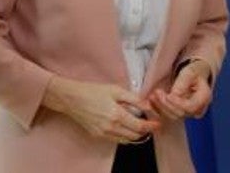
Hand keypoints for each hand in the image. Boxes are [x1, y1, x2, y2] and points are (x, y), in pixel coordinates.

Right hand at [42, 75, 159, 143]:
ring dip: (135, 134)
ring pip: (126, 140)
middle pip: (135, 135)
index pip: (140, 126)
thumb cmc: (91, 91)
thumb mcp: (115, 90)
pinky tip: (124, 126)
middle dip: (145, 130)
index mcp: (116, 114)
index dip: (151, 126)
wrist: (71, 98)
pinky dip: (124, 136)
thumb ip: (133, 99)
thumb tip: (148, 106)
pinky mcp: (98, 135)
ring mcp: (104, 133)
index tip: (158, 123)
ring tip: (138, 125)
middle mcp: (111, 127)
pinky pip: (116, 139)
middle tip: (150, 123)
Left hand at [149, 60, 212, 121]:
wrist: (194, 76)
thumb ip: (182, 83)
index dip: (178, 103)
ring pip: (173, 116)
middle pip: (181, 113)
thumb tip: (174, 94)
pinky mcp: (180, 113)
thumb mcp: (189, 72)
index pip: (190, 107)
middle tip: (157, 92)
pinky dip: (158, 109)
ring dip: (161, 107)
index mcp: (204, 98)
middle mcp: (198, 109)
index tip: (168, 95)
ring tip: (153, 95)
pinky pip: (168, 115)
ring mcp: (188, 113)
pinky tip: (152, 101)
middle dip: (167, 104)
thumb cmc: (193, 72)